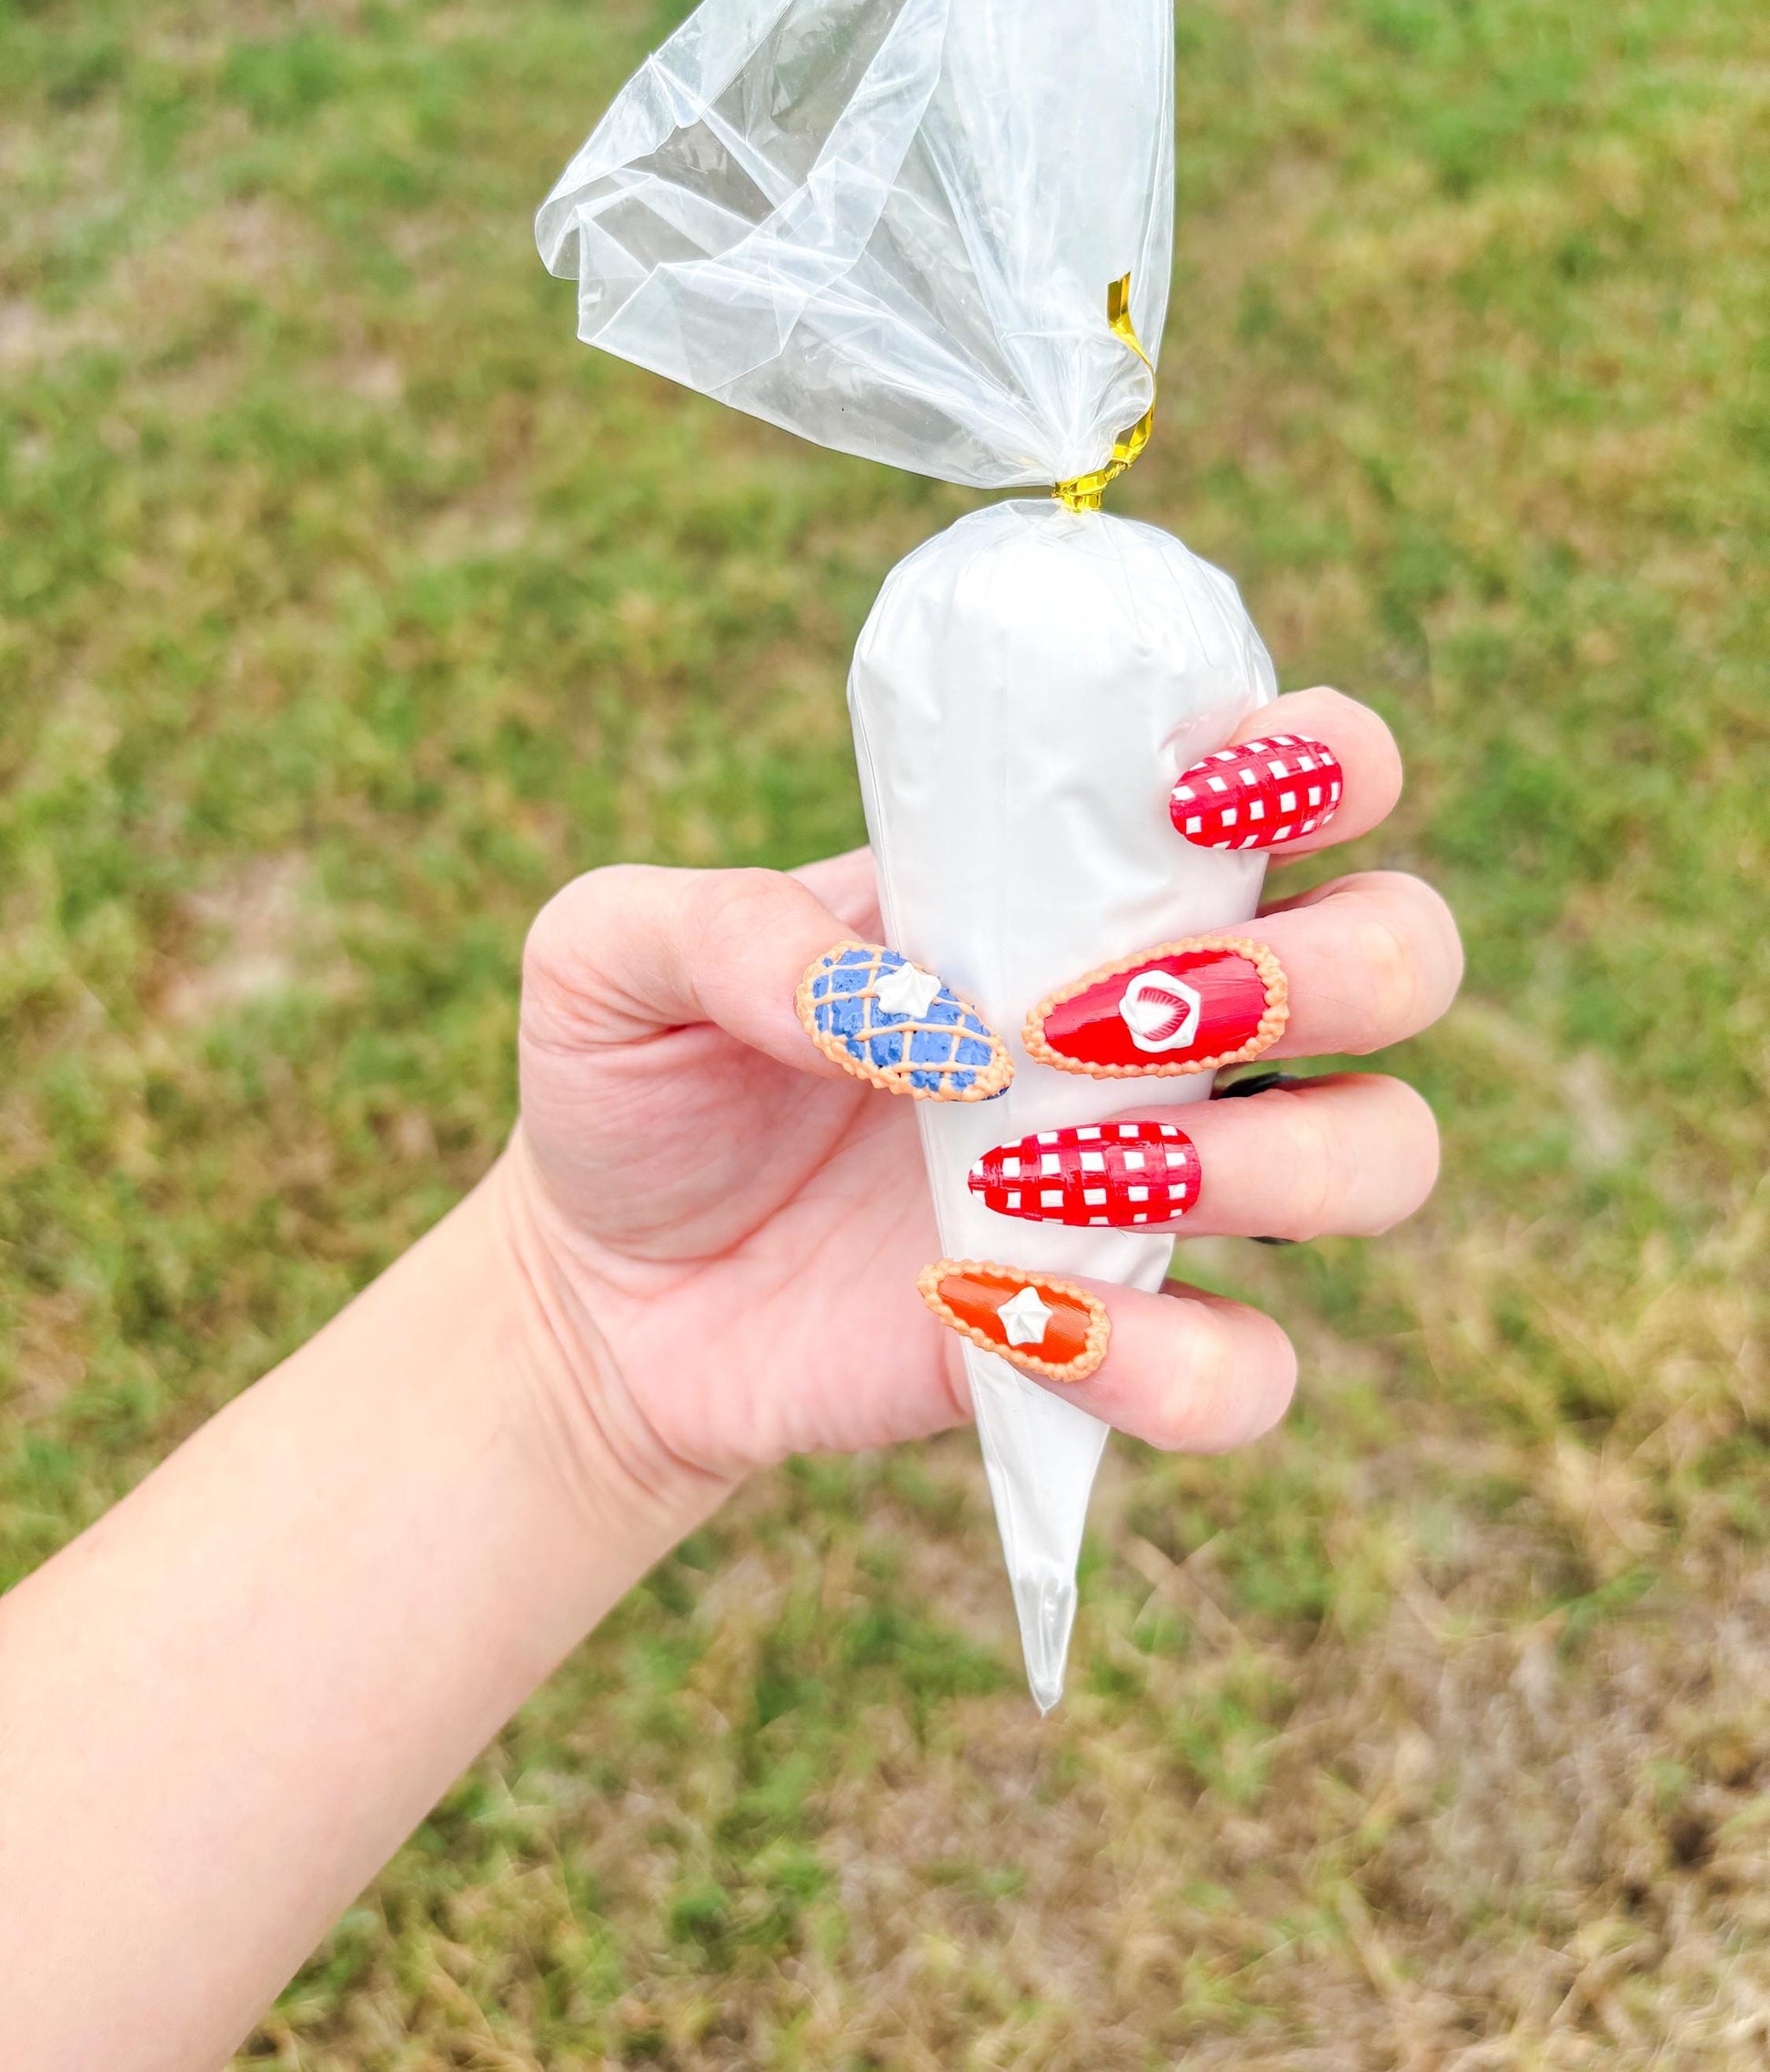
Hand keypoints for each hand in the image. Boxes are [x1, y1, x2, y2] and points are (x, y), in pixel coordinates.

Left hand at [503, 689, 1461, 1500]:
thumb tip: (915, 1015)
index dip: (1321, 759)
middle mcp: (1171, 1018)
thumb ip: (728, 929)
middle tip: (1097, 1015)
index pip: (1308, 774)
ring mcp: (1169, 1184)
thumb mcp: (612, 953)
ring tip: (1033, 1165)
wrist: (610, 1287)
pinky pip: (1252, 1370)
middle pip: (1409, 952)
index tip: (1195, 798)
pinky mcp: (1128, 1344)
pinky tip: (986, 1312)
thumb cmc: (644, 1080)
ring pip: (1386, 1151)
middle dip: (1312, 971)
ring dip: (1262, 1157)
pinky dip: (1155, 1355)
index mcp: (1084, 878)